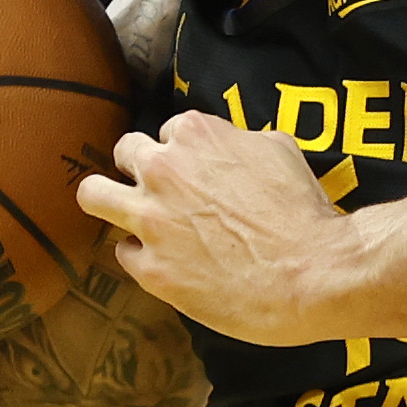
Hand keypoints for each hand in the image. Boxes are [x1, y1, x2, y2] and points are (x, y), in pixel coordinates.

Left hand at [78, 116, 361, 348]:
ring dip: (108, 201)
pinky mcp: (151, 268)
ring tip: (124, 215)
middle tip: (161, 192)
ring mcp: (151, 220)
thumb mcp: (280, 150)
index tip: (198, 173)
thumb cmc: (304, 213)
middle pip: (124, 153)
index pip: (168, 132)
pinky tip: (164, 263)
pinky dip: (141, 256)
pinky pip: (123, 252)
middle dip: (140, 169)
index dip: (184, 154)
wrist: (312, 274)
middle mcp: (162, 170)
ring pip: (93, 195)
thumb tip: (235, 149)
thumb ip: (242, 143)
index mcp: (195, 134)